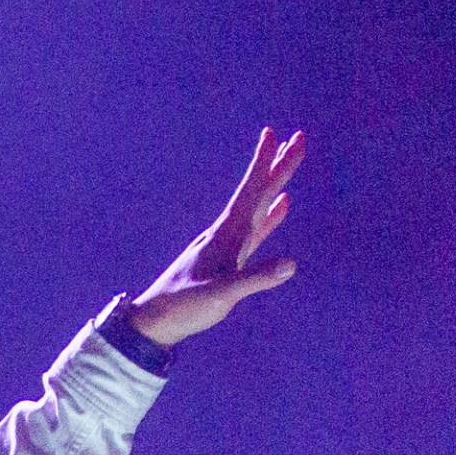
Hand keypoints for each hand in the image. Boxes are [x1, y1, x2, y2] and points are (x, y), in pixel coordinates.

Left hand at [127, 127, 303, 346]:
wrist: (157, 321)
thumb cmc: (185, 307)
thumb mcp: (221, 294)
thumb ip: (255, 279)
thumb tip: (291, 264)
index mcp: (226, 235)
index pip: (250, 191)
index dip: (263, 164)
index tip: (272, 133)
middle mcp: (228, 233)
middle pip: (259, 192)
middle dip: (279, 165)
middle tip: (298, 137)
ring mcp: (229, 245)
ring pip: (259, 206)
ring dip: (276, 185)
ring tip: (288, 163)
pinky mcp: (230, 259)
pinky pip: (257, 230)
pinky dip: (271, 216)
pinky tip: (282, 206)